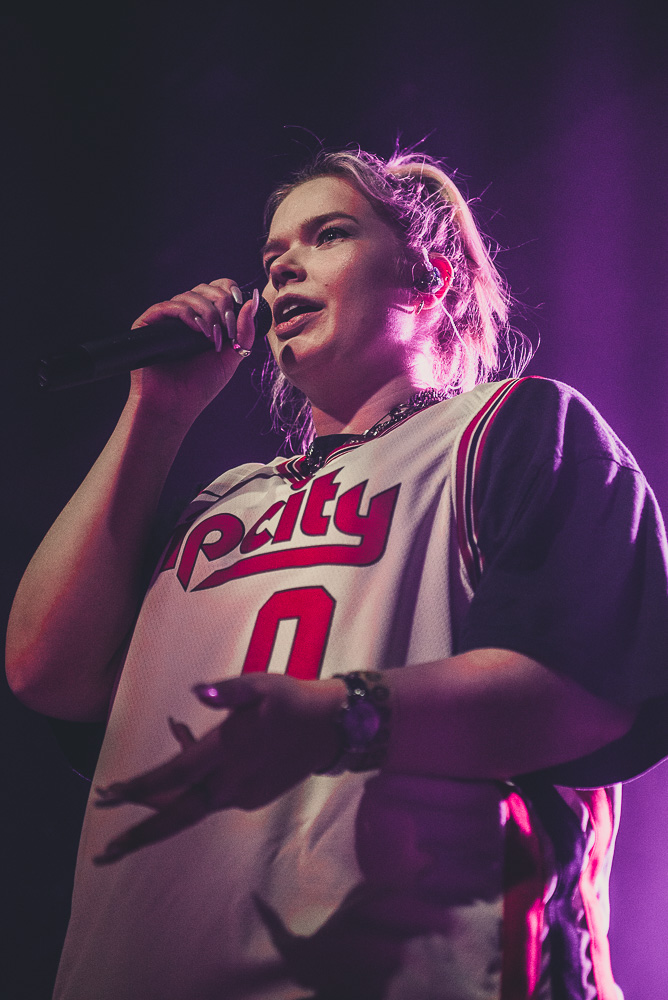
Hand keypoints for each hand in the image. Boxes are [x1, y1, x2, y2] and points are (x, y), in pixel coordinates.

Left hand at [93, 673, 344, 863]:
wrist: (334, 728)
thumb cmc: (294, 700)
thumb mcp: (262, 685)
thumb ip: (228, 691)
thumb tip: (196, 693)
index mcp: (226, 752)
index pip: (172, 776)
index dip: (137, 787)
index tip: (107, 794)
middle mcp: (230, 782)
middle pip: (176, 816)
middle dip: (138, 835)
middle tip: (103, 853)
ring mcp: (241, 794)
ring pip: (190, 807)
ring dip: (158, 808)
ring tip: (126, 793)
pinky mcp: (252, 797)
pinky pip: (210, 795)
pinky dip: (190, 784)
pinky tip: (184, 742)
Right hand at [128, 279, 258, 421]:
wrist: (176, 405)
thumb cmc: (202, 384)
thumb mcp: (232, 355)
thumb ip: (245, 330)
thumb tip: (253, 298)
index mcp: (205, 319)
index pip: (217, 289)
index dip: (229, 290)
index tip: (240, 302)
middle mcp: (185, 315)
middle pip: (205, 288)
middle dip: (222, 304)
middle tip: (227, 328)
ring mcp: (166, 319)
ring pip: (188, 296)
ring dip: (207, 313)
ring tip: (213, 338)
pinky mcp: (148, 324)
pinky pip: (168, 306)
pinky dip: (187, 315)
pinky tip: (199, 331)